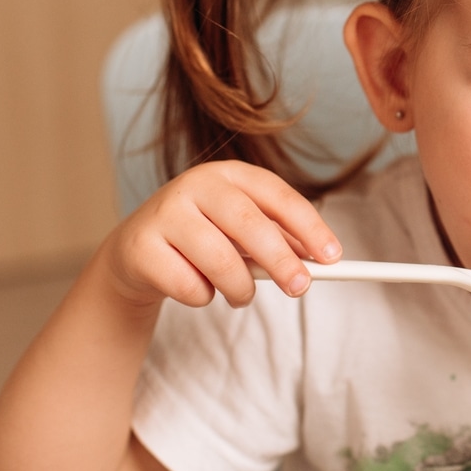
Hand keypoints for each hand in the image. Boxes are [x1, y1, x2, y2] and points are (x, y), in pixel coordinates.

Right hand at [98, 160, 341, 308]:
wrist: (136, 251)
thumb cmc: (204, 237)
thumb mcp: (243, 230)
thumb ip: (280, 239)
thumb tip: (321, 259)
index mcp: (230, 174)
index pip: (278, 196)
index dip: (309, 227)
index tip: (333, 257)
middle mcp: (196, 184)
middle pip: (250, 225)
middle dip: (282, 261)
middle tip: (301, 288)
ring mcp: (164, 212)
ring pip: (219, 260)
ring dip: (239, 288)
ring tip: (240, 295)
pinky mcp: (141, 246)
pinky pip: (187, 285)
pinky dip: (202, 297)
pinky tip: (195, 287)